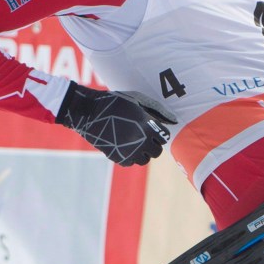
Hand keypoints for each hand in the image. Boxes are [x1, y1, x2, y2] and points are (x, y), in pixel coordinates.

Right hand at [56, 83, 177, 165]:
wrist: (88, 112)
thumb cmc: (116, 102)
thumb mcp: (138, 100)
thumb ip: (158, 111)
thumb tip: (174, 121)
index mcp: (147, 125)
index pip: (165, 137)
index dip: (159, 132)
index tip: (151, 127)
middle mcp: (141, 140)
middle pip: (157, 151)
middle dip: (153, 144)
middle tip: (143, 135)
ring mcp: (128, 151)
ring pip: (145, 160)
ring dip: (142, 152)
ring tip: (133, 141)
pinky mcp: (117, 157)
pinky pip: (130, 162)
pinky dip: (130, 156)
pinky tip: (124, 145)